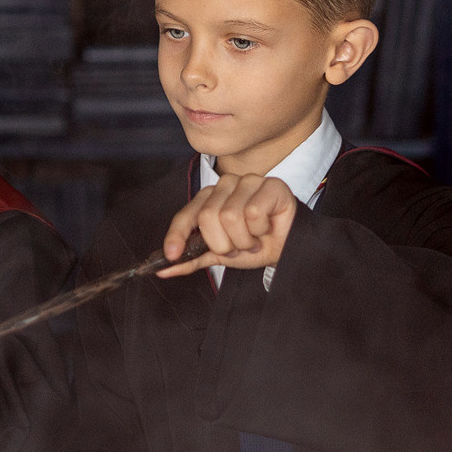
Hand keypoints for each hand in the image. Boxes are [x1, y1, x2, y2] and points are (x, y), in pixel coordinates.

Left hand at [159, 173, 298, 277]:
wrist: (289, 247)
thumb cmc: (254, 245)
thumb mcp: (219, 255)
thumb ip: (192, 259)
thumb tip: (162, 270)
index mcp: (209, 198)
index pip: (186, 215)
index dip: (177, 235)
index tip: (171, 255)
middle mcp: (226, 185)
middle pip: (209, 216)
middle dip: (224, 243)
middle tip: (239, 246)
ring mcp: (248, 181)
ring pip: (231, 216)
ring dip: (244, 239)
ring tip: (254, 238)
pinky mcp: (271, 185)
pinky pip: (254, 212)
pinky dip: (260, 229)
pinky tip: (267, 228)